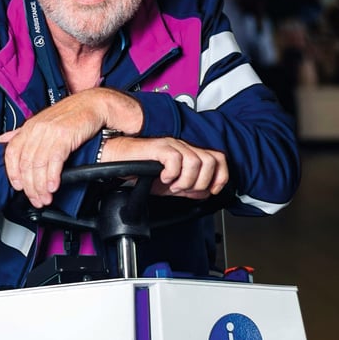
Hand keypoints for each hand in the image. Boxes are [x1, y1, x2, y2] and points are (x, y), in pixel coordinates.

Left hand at [0, 89, 140, 207]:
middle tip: (35, 199)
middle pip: (25, 163)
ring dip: (41, 186)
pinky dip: (53, 177)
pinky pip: (54, 161)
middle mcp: (36, 129)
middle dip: (29, 186)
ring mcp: (50, 132)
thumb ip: (22, 132)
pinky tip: (54, 187)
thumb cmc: (70, 114)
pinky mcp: (64, 136)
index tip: (18, 187)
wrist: (93, 104)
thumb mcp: (42, 121)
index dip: (13, 173)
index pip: (11, 152)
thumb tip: (4, 139)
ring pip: (38, 165)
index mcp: (29, 127)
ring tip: (45, 197)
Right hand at [99, 135, 228, 198]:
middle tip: (184, 189)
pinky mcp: (159, 147)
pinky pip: (176, 160)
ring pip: (195, 162)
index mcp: (188, 153)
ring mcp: (172, 145)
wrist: (118, 160)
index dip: (220, 176)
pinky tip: (163, 178)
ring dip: (186, 180)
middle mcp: (183, 147)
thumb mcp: (168, 184)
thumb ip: (187, 188)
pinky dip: (172, 174)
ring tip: (172, 185)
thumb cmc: (139, 168)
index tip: (212, 190)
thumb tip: (204, 193)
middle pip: (210, 161)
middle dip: (201, 182)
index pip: (218, 158)